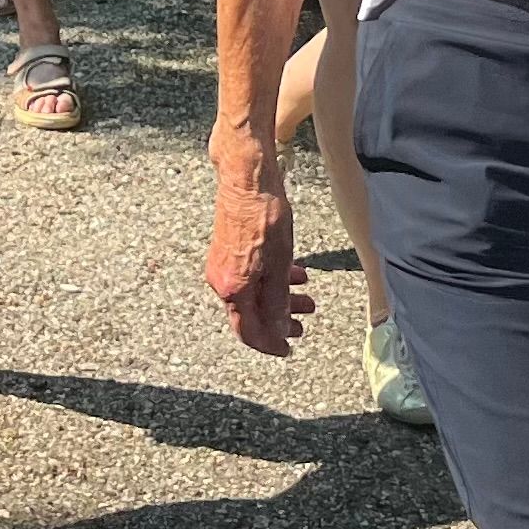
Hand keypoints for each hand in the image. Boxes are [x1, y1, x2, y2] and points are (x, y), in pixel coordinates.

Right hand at [206, 168, 310, 356]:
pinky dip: (272, 280)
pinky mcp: (228, 249)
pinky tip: (293, 273)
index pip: (248, 331)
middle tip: (302, 325)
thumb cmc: (263, 217)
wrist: (247, 179)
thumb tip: (275, 330)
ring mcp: (223, 264)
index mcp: (232, 288)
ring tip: (306, 297)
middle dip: (279, 321)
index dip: (269, 344)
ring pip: (254, 293)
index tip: (287, 348)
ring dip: (280, 299)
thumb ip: (276, 302)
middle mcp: (222, 280)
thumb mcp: (278, 265)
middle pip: (251, 313)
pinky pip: (251, 275)